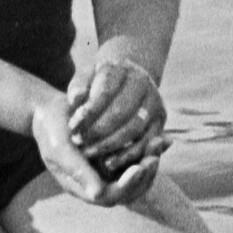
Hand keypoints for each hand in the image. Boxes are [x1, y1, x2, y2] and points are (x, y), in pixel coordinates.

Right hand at [28, 93, 160, 208]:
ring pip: (137, 175)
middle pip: (128, 190)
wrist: (49, 109)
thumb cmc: (51, 127)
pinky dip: (151, 150)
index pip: (109, 196)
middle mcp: (97, 181)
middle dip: (144, 175)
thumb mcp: (60, 148)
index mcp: (81, 186)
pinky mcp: (116, 154)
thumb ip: (78, 171)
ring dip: (150, 162)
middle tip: (155, 157)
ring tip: (161, 143)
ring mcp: (107, 168)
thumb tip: (98, 195)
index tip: (139, 168)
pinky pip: (138, 157)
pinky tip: (165, 138)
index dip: (126, 185)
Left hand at [66, 47, 169, 182]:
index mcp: (120, 69)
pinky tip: (110, 163)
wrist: (127, 80)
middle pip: (121, 112)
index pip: (104, 92)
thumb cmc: (99, 82)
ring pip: (134, 129)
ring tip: (90, 154)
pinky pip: (146, 142)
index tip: (72, 128)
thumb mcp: (85, 77)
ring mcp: (154, 102)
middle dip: (98, 131)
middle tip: (79, 145)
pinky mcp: (160, 120)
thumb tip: (76, 98)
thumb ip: (78, 87)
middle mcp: (141, 83)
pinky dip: (128, 155)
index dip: (88, 113)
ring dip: (111, 145)